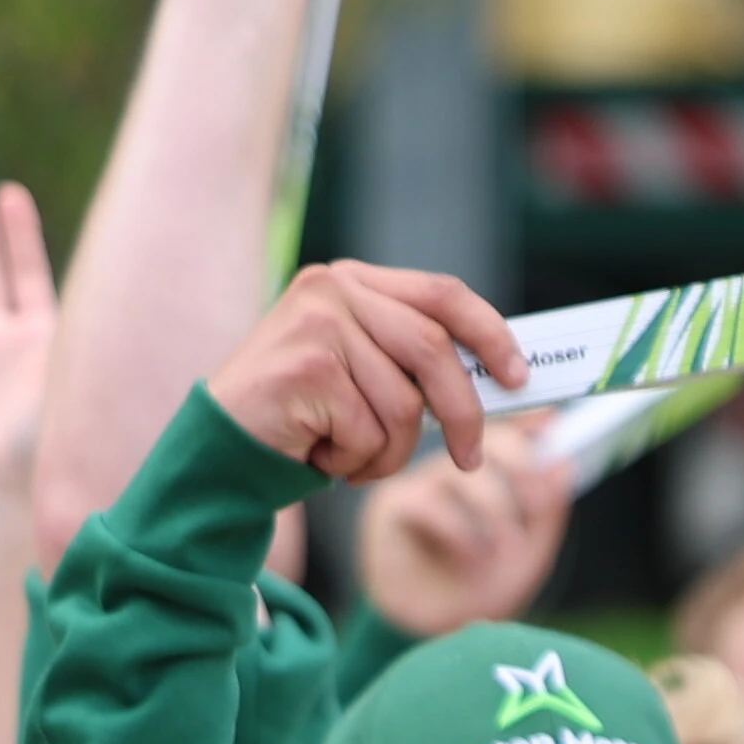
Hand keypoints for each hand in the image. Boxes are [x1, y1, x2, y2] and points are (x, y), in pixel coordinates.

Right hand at [212, 260, 523, 483]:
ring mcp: (315, 324)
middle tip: (471, 459)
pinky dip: (360, 461)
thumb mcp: (368, 374)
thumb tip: (503, 376)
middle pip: (434, 350)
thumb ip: (418, 362)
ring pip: (405, 403)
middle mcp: (332, 290)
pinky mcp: (304, 368)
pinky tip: (323, 454)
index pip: (443, 294)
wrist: (224, 446)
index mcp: (354, 282)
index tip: (518, 377)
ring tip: (356, 455)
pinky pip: (371, 432)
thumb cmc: (308, 416)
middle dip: (463, 414)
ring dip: (392, 450)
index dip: (491, 334)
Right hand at [357, 414, 573, 634]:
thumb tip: (563, 462)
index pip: (510, 433)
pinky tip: (473, 557)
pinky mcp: (392, 509)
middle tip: (536, 505)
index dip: (534, 434)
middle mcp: (452, 472)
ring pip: (462, 474)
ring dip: (496, 511)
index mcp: (486, 475)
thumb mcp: (529, 551)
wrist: (436, 630)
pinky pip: (429, 503)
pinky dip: (461, 532)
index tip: (558, 449)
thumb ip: (547, 510)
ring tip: (503, 549)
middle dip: (521, 468)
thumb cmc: (480, 587)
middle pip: (485, 440)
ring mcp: (420, 486)